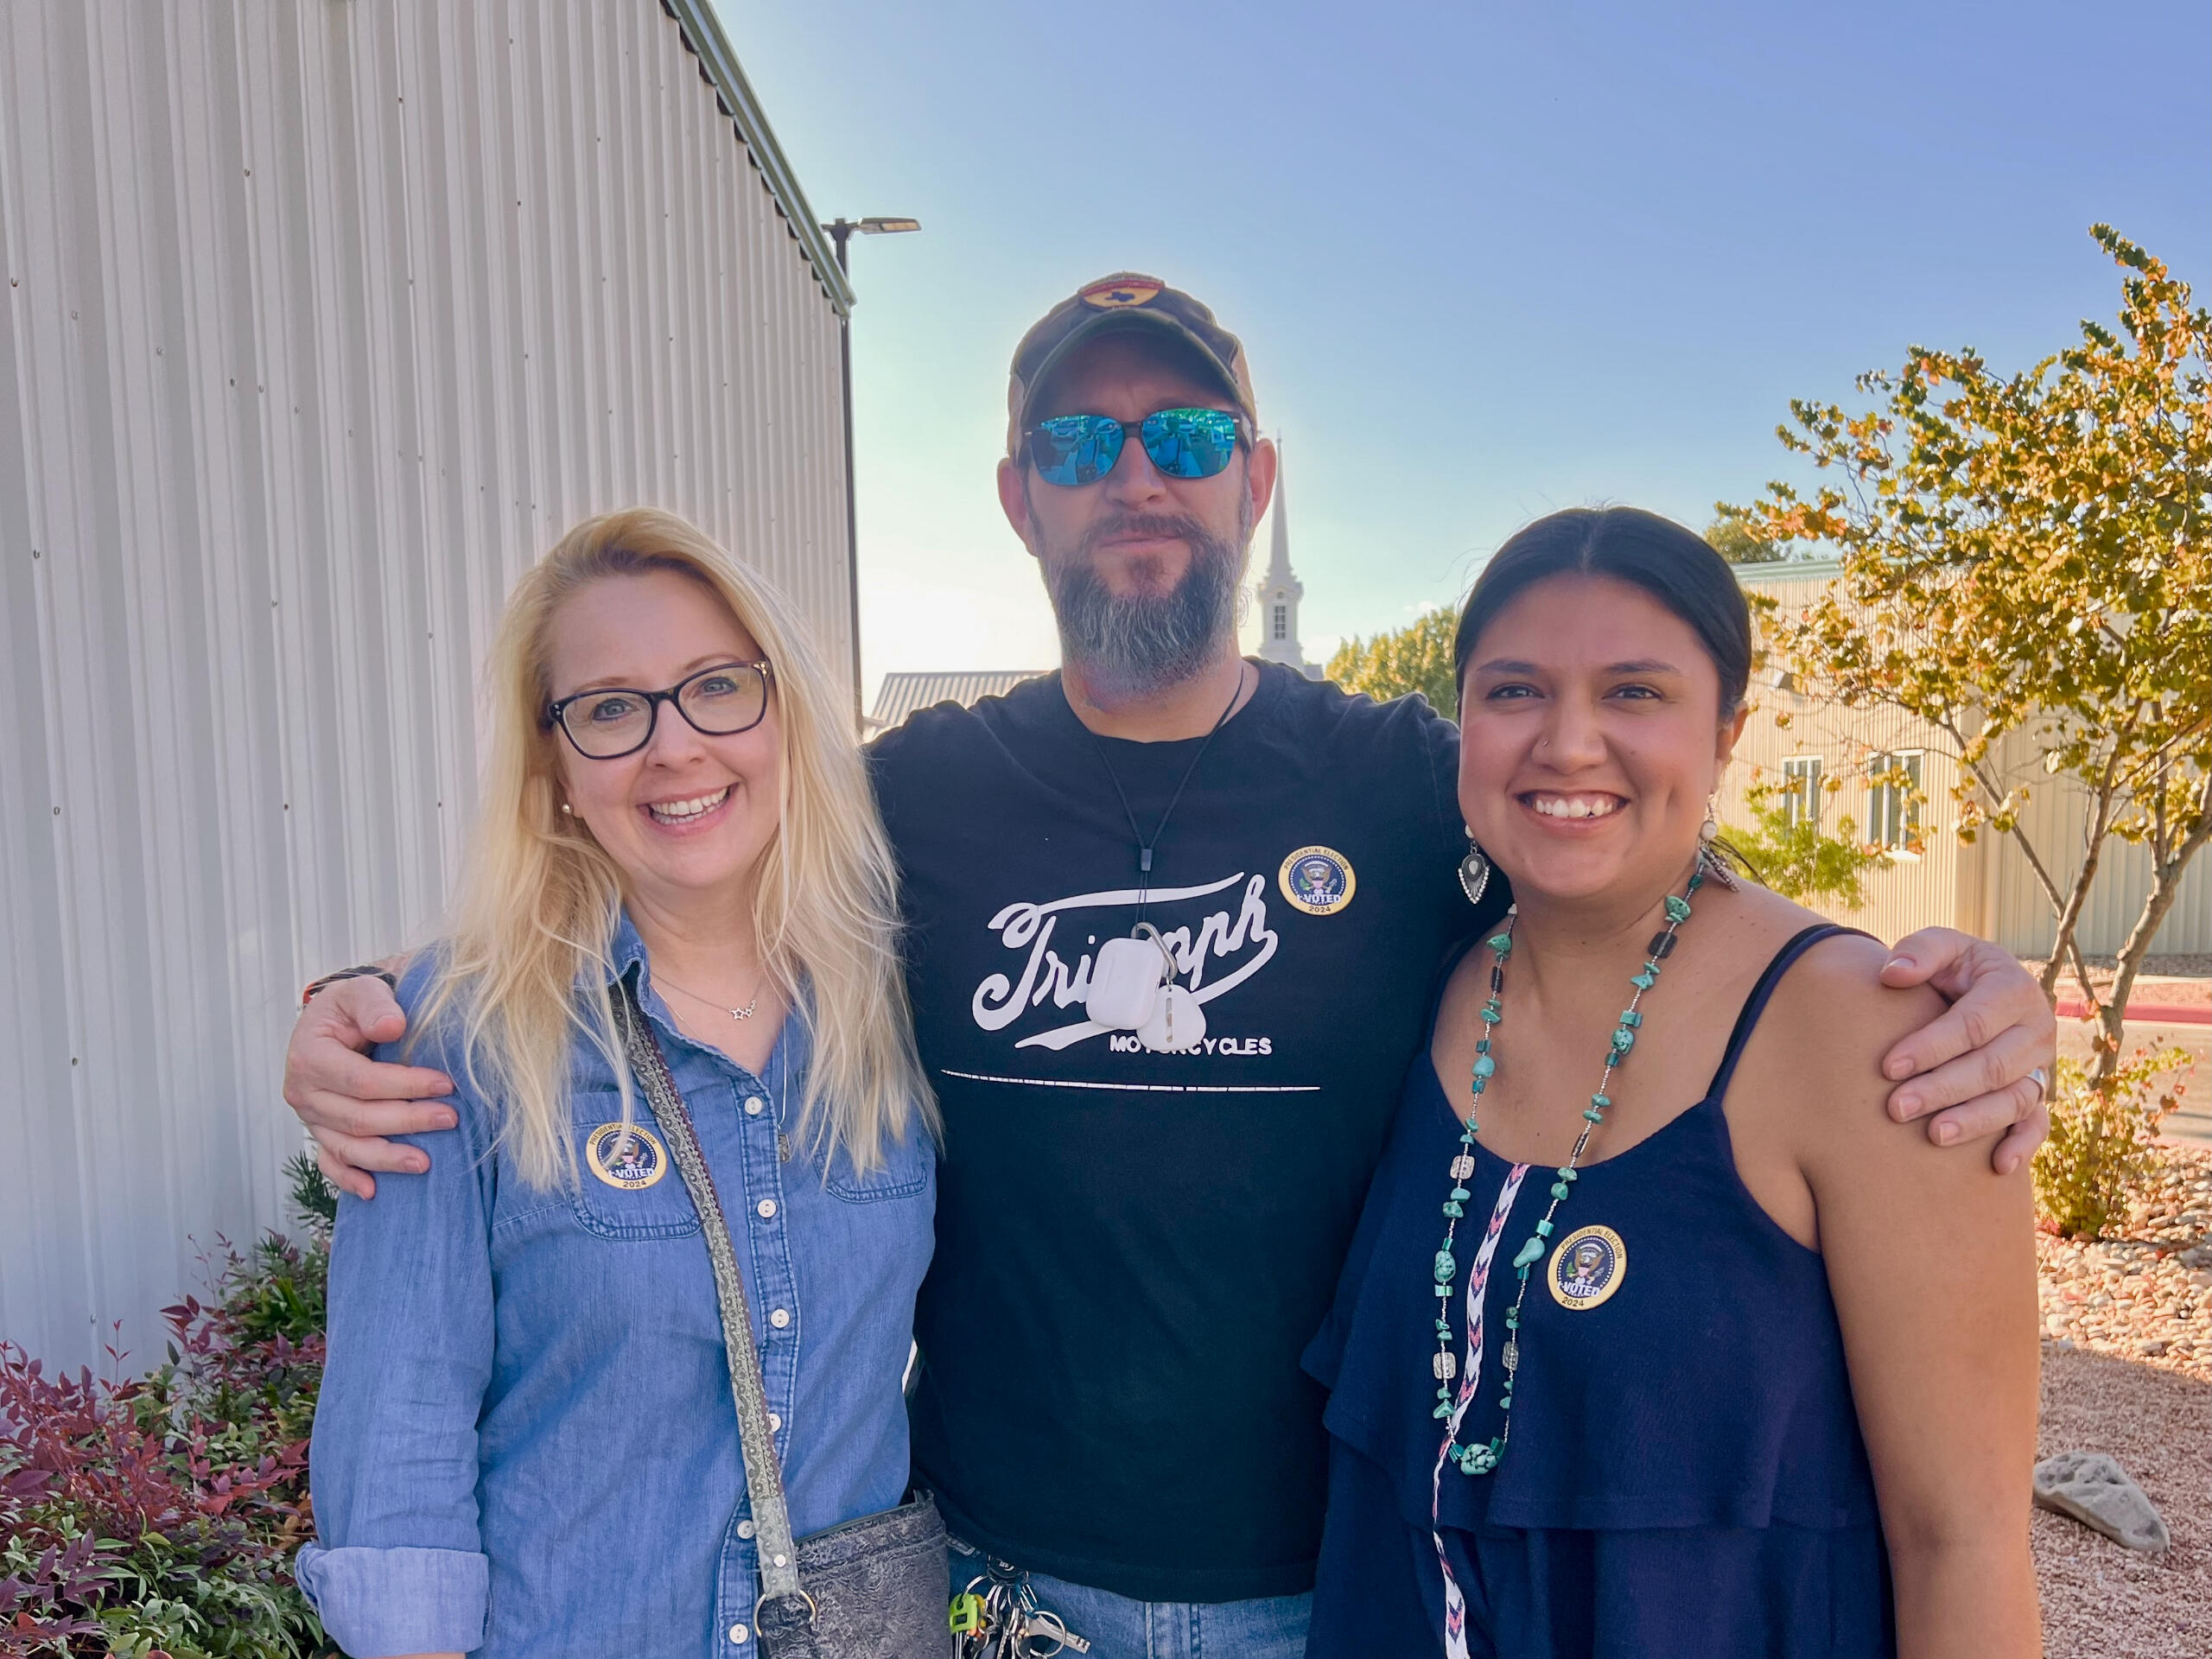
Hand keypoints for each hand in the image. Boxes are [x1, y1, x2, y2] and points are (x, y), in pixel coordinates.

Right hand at [284, 974, 455, 1198]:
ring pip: (347, 1147)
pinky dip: (348, 1179)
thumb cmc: (355, 1004)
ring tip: (425, 1163)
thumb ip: (375, 1003)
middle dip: (407, 1121)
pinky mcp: (320, 1131)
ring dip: (386, 1158)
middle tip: (450, 1118)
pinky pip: (330, 1162)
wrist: (341, 1017)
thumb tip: (393, 1027)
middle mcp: (303, 1091)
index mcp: (309, 1056)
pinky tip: (373, 1192)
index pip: (361, 1080)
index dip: (404, 1085)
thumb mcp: (363, 989)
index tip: (445, 1083)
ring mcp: (310, 1116)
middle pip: (358, 1117)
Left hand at [1877, 928, 2055, 1175]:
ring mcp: (2040, 1065)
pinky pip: (2038, 1124)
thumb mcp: (1943, 946)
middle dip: (1942, 1089)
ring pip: (2013, 1099)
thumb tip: (1892, 974)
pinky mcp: (2039, 1092)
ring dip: (1975, 1121)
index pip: (1972, 1024)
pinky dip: (2022, 1145)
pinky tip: (1997, 1166)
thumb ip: (1920, 950)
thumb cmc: (1954, 968)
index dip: (1931, 1046)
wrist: (1980, 989)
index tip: (1888, 1066)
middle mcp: (2036, 1029)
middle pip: (1991, 1067)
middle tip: (1896, 1108)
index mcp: (2014, 989)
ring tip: (1934, 1136)